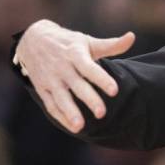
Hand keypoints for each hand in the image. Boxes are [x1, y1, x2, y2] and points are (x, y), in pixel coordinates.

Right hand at [15, 19, 134, 132]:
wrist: (32, 40)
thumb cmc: (68, 43)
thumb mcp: (87, 41)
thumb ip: (111, 45)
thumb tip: (132, 37)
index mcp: (75, 54)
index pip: (90, 68)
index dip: (102, 79)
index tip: (114, 91)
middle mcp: (62, 67)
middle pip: (77, 85)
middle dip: (89, 99)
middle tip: (102, 113)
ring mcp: (51, 79)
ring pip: (61, 98)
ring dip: (70, 112)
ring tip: (80, 126)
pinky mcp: (42, 88)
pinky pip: (51, 104)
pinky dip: (60, 116)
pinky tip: (73, 127)